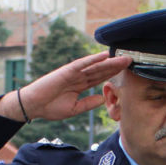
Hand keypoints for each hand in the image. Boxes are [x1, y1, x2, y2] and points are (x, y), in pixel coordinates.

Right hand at [0, 51, 131, 122]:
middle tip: (131, 60)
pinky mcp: (66, 71)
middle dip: (116, 65)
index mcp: (80, 85)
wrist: (34, 106)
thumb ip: (88, 103)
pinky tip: (103, 56)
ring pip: (95, 65)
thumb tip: (102, 99)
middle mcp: (79, 77)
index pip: (100, 78)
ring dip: (109, 61)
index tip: (127, 71)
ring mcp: (73, 73)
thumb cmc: (51, 108)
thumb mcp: (74, 109)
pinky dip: (92, 59)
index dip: (113, 74)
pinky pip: (82, 64)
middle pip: (101, 69)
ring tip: (123, 57)